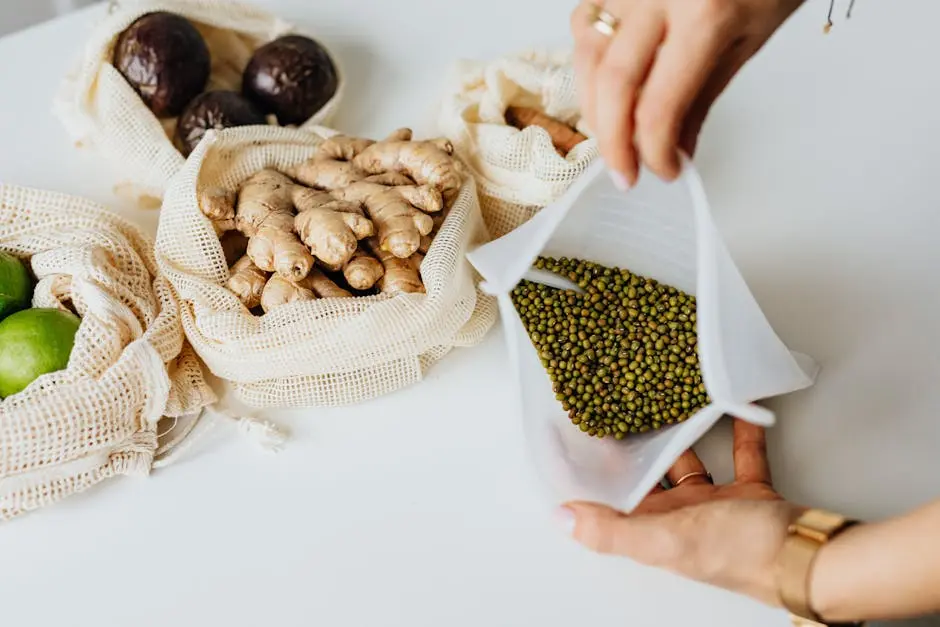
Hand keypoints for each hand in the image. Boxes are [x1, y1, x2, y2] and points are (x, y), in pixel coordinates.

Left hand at [562, 419, 804, 606]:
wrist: (809, 556)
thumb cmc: (743, 554)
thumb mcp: (668, 539)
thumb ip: (613, 530)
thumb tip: (562, 518)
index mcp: (655, 531)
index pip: (610, 502)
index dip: (589, 477)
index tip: (569, 442)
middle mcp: (681, 520)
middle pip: (648, 477)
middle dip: (633, 447)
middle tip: (616, 408)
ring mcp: (716, 507)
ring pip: (692, 461)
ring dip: (683, 434)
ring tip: (667, 401)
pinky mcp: (751, 493)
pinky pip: (741, 454)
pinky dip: (739, 430)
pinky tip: (733, 406)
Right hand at [570, 0, 803, 185]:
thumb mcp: (747, 39)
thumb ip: (702, 97)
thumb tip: (675, 150)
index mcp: (703, 13)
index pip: (660, 105)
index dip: (654, 151)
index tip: (664, 172)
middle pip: (613, 85)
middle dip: (614, 142)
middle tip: (626, 175)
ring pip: (587, 58)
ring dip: (595, 108)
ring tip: (615, 137)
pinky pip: (584, 26)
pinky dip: (589, 64)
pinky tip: (606, 85)